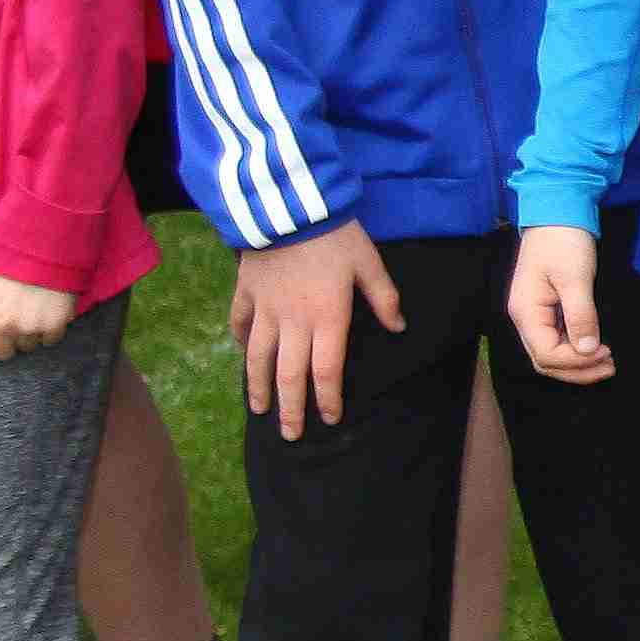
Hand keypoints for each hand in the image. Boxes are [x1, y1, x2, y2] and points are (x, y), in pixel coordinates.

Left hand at [0, 269, 76, 361]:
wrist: (41, 250)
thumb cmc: (5, 266)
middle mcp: (4, 326)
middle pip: (2, 353)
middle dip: (6, 340)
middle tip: (14, 321)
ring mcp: (30, 327)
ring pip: (27, 347)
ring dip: (28, 335)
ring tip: (32, 313)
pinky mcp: (54, 325)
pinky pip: (50, 340)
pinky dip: (49, 330)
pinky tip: (47, 313)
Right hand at [230, 220, 400, 435]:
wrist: (288, 205)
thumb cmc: (336, 234)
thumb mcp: (369, 263)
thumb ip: (384, 298)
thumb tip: (399, 327)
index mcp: (327, 319)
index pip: (327, 371)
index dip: (328, 398)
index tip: (329, 418)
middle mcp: (293, 322)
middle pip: (289, 375)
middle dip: (290, 408)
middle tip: (289, 434)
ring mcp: (265, 309)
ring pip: (258, 358)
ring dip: (258, 386)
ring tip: (258, 410)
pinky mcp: (246, 291)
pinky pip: (240, 323)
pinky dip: (241, 341)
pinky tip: (243, 354)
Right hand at [504, 221, 611, 379]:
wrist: (557, 213)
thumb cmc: (564, 241)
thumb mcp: (575, 278)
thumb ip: (580, 316)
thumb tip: (588, 351)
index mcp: (526, 312)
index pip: (546, 355)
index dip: (576, 363)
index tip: (606, 354)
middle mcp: (524, 318)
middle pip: (545, 361)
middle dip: (577, 370)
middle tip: (610, 366)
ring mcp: (533, 314)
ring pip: (550, 353)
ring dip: (577, 363)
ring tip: (607, 362)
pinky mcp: (545, 309)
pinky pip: (556, 339)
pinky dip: (575, 349)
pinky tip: (594, 348)